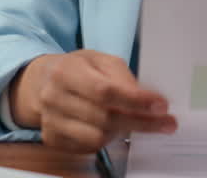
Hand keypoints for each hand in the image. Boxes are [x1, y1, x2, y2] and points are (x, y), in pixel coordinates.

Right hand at [9, 49, 176, 152]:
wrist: (41, 82)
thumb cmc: (76, 69)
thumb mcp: (100, 59)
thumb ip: (122, 76)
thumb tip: (146, 99)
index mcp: (65, 71)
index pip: (105, 91)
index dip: (136, 101)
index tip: (160, 105)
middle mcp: (53, 97)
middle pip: (104, 118)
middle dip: (140, 122)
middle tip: (165, 122)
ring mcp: (50, 121)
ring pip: (98, 137)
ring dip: (121, 131)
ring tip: (129, 120)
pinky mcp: (52, 138)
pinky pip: (88, 147)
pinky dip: (105, 139)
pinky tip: (109, 126)